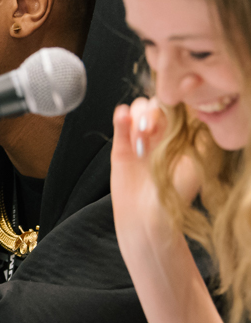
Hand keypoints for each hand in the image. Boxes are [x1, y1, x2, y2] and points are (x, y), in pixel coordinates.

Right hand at [111, 98, 198, 250]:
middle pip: (157, 103)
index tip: (175, 104)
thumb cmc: (174, 198)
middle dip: (154, 109)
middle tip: (153, 126)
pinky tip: (123, 117)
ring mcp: (142, 140)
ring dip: (139, 115)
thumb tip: (202, 111)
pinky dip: (121, 116)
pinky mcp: (122, 147)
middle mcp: (163, 135)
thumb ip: (199, 138)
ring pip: (138, 109)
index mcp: (184, 137)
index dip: (176, 100)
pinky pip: (120, 122)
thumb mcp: (196, 166)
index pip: (180, 106)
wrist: (147, 221)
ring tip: (140, 135)